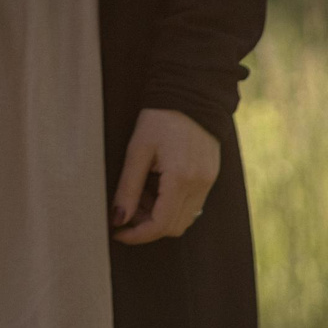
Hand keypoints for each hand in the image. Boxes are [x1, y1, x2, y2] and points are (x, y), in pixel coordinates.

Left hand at [111, 107, 219, 243]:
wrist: (191, 93)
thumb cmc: (160, 118)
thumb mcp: (137, 150)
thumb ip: (127, 187)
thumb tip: (118, 218)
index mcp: (181, 179)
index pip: (160, 225)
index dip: (137, 235)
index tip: (118, 231)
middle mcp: (199, 185)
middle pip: (174, 227)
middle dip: (146, 225)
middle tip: (126, 207)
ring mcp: (208, 182)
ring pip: (184, 218)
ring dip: (159, 215)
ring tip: (140, 192)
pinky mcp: (210, 176)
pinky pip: (192, 204)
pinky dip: (171, 204)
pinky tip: (156, 185)